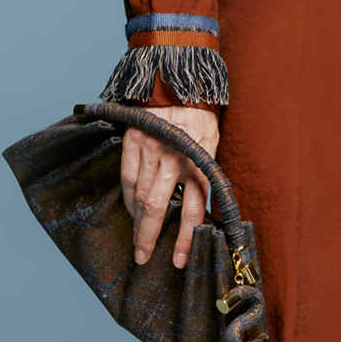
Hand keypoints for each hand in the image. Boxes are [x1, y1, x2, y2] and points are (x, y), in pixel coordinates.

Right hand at [120, 106, 219, 268]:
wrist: (179, 81)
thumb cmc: (201, 115)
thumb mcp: (212, 143)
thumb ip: (205, 173)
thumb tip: (201, 207)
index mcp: (198, 163)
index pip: (192, 211)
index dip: (185, 240)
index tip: (178, 260)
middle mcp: (173, 160)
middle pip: (158, 209)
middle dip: (149, 238)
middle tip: (142, 257)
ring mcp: (151, 151)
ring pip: (140, 197)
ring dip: (137, 222)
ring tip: (137, 238)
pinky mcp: (134, 141)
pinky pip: (127, 178)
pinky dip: (128, 197)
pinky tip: (131, 209)